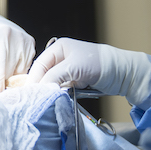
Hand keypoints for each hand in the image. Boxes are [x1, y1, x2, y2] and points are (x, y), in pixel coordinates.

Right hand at [27, 38, 150, 106]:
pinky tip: (55, 100)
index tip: (29, 93)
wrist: (121, 73)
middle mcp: (61, 58)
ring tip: (43, 101)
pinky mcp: (75, 81)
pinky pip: (61, 88)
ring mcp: (68, 70)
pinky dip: (59, 94)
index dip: (34, 79)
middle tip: (35, 99)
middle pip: (44, 74)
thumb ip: (54, 76)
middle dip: (41, 85)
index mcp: (59, 48)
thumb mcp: (73, 68)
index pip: (39, 64)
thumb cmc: (98, 63)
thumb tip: (40, 88)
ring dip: (50, 91)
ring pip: (52, 82)